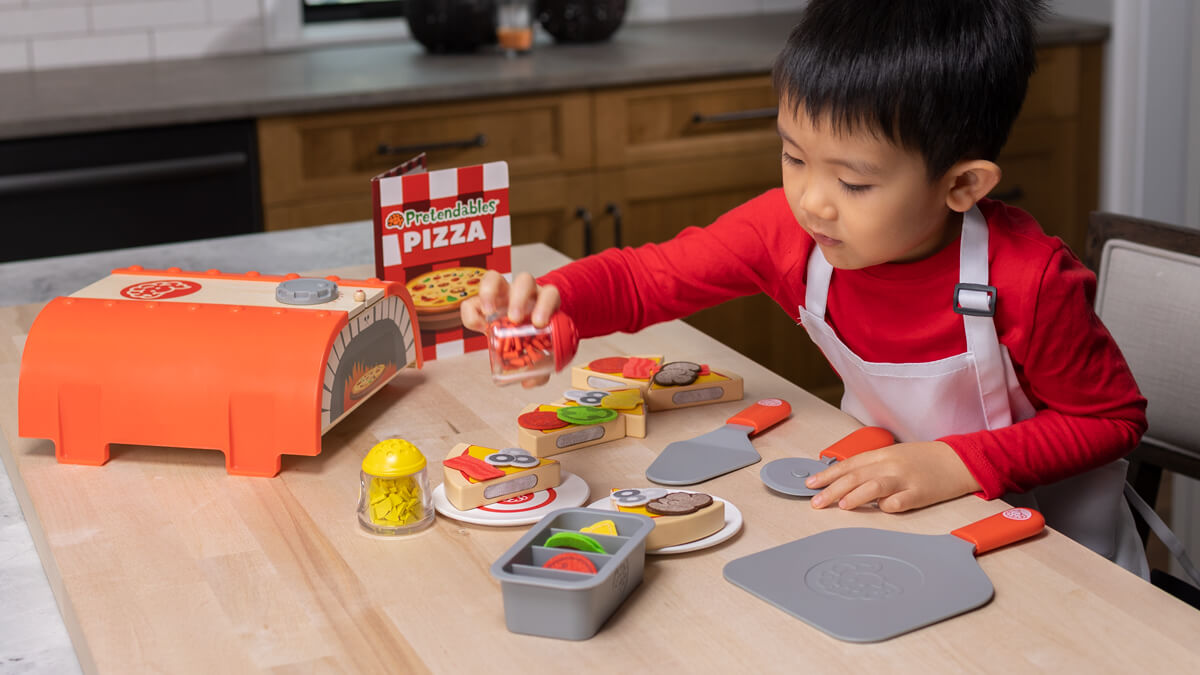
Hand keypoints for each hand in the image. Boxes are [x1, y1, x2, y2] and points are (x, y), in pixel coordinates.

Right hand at [460, 271, 561, 387]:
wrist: (522, 327)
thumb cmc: (534, 336)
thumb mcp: (542, 350)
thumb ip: (540, 367)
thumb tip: (529, 381)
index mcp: (544, 301)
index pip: (550, 293)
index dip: (546, 304)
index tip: (539, 323)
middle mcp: (523, 292)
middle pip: (524, 280)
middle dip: (519, 298)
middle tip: (515, 320)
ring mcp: (501, 293)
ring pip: (495, 278)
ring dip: (491, 294)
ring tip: (490, 316)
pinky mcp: (482, 302)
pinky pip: (472, 300)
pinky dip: (472, 312)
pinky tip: (478, 326)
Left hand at [805, 441, 980, 512]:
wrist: (957, 459)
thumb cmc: (923, 459)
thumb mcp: (894, 455)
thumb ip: (871, 466)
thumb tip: (844, 479)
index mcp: (882, 454)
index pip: (848, 464)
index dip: (827, 474)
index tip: (811, 484)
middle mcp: (891, 464)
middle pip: (856, 475)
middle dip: (832, 488)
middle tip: (816, 501)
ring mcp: (906, 479)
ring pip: (875, 486)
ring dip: (855, 495)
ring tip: (841, 505)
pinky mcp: (921, 493)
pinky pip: (900, 501)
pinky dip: (889, 506)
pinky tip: (880, 509)